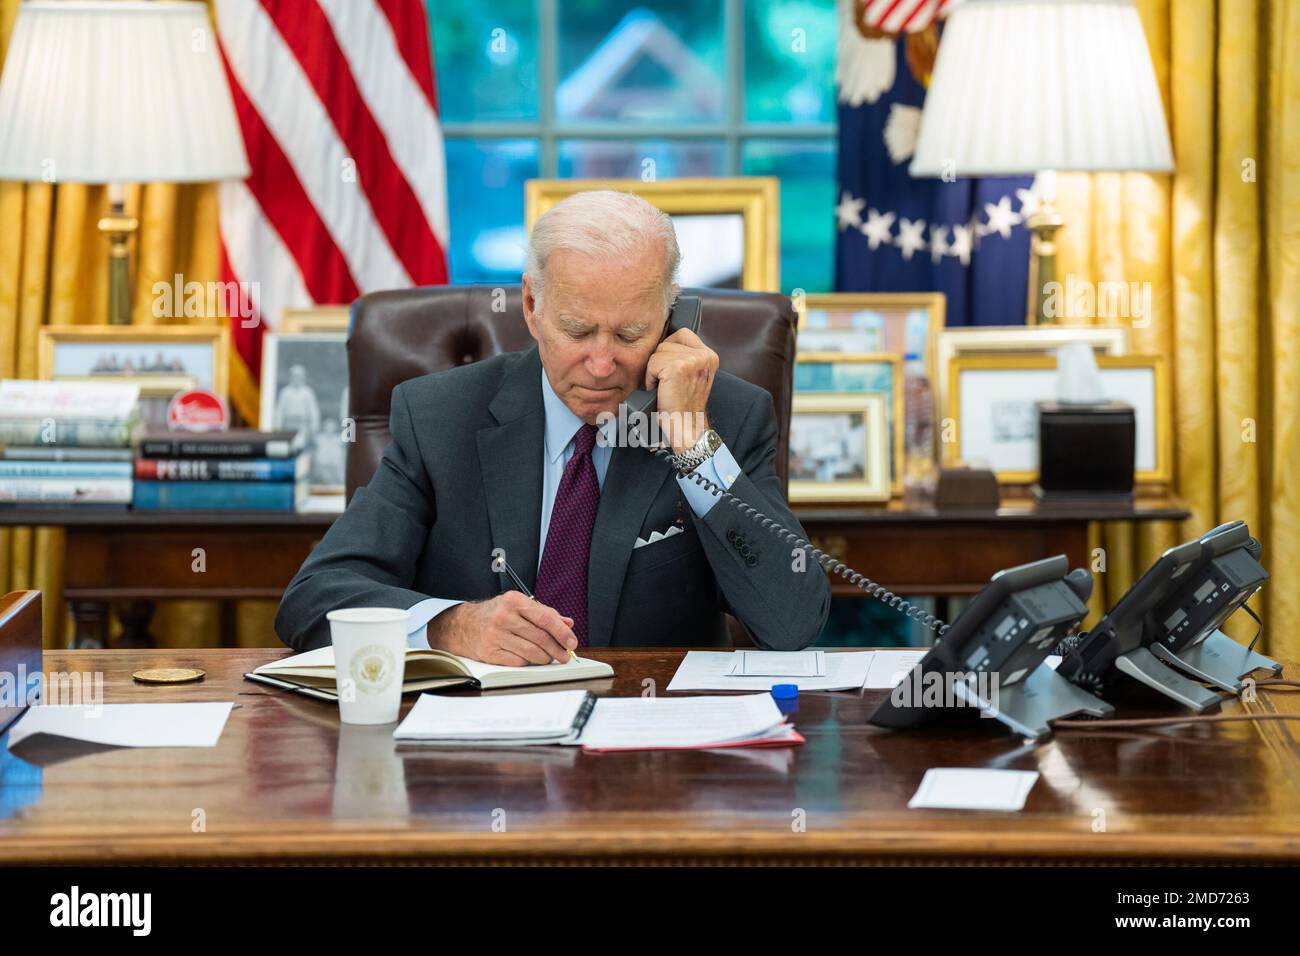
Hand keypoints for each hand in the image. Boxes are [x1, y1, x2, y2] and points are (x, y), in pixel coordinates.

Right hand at [427, 592, 577, 664]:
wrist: (462, 625)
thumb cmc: (495, 614)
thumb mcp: (518, 606)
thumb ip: (544, 613)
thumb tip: (567, 624)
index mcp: (513, 601)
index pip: (545, 618)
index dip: (562, 632)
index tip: (572, 642)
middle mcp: (504, 617)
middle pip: (540, 638)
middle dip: (557, 649)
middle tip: (565, 655)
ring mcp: (495, 635)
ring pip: (531, 652)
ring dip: (545, 658)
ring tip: (549, 657)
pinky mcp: (490, 652)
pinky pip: (519, 661)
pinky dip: (529, 662)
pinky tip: (530, 658)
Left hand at [643, 326, 718, 452]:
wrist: (687, 428)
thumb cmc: (684, 405)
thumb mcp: (693, 375)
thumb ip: (686, 356)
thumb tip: (663, 341)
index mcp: (710, 355)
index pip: (682, 333)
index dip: (670, 350)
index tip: (673, 371)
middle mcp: (704, 355)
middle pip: (666, 343)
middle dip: (661, 363)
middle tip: (670, 384)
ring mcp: (692, 360)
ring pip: (657, 353)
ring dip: (655, 372)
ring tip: (666, 387)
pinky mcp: (677, 368)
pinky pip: (652, 364)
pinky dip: (650, 379)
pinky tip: (661, 391)